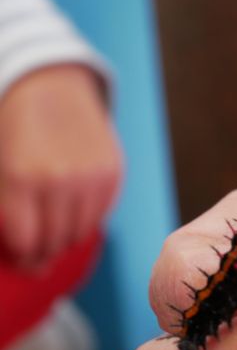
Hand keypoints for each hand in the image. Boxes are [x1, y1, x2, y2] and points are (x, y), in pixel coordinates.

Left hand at [0, 64, 122, 267]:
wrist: (51, 88)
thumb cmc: (14, 131)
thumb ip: (8, 214)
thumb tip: (29, 261)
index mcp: (21, 179)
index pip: (27, 243)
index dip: (24, 258)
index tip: (24, 260)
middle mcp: (60, 180)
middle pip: (55, 242)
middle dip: (44, 251)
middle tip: (39, 248)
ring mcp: (92, 176)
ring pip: (81, 232)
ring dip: (67, 236)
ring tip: (56, 225)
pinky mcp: (113, 172)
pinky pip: (101, 214)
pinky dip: (87, 217)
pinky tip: (74, 206)